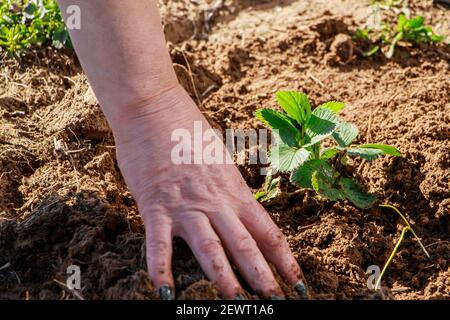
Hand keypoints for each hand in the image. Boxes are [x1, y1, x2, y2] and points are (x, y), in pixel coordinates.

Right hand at [111, 85, 307, 299]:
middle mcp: (216, 201)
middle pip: (245, 245)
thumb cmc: (188, 130)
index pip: (267, 231)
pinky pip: (159, 244)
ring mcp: (186, 205)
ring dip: (224, 280)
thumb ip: (228, 188)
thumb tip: (237, 210)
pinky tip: (165, 294)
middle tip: (278, 302)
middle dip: (263, 277)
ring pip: (210, 249)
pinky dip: (161, 270)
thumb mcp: (220, 159)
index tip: (298, 282)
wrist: (154, 107)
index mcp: (235, 190)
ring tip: (236, 303)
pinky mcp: (155, 206)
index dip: (285, 259)